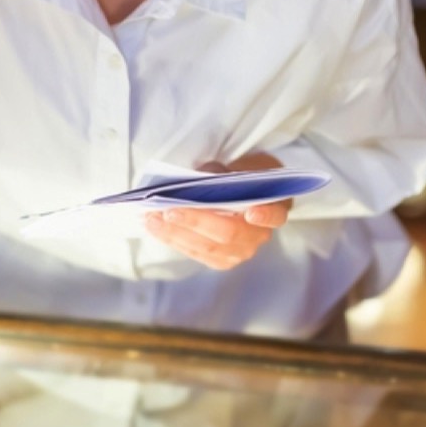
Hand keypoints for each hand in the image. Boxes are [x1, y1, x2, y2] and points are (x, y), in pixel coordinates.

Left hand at [143, 152, 290, 270]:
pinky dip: (173, 238)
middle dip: (195, 222)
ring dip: (175, 233)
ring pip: (207, 247)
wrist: (248, 194)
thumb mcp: (243, 166)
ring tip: (150, 218)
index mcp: (274, 209)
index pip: (274, 215)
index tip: (252, 212)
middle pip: (228, 234)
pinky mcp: (221, 260)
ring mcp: (240, 252)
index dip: (265, 215)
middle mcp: (259, 236)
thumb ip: (227, 173)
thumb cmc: (246, 177)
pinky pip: (195, 252)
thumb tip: (200, 179)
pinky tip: (154, 227)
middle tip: (168, 210)